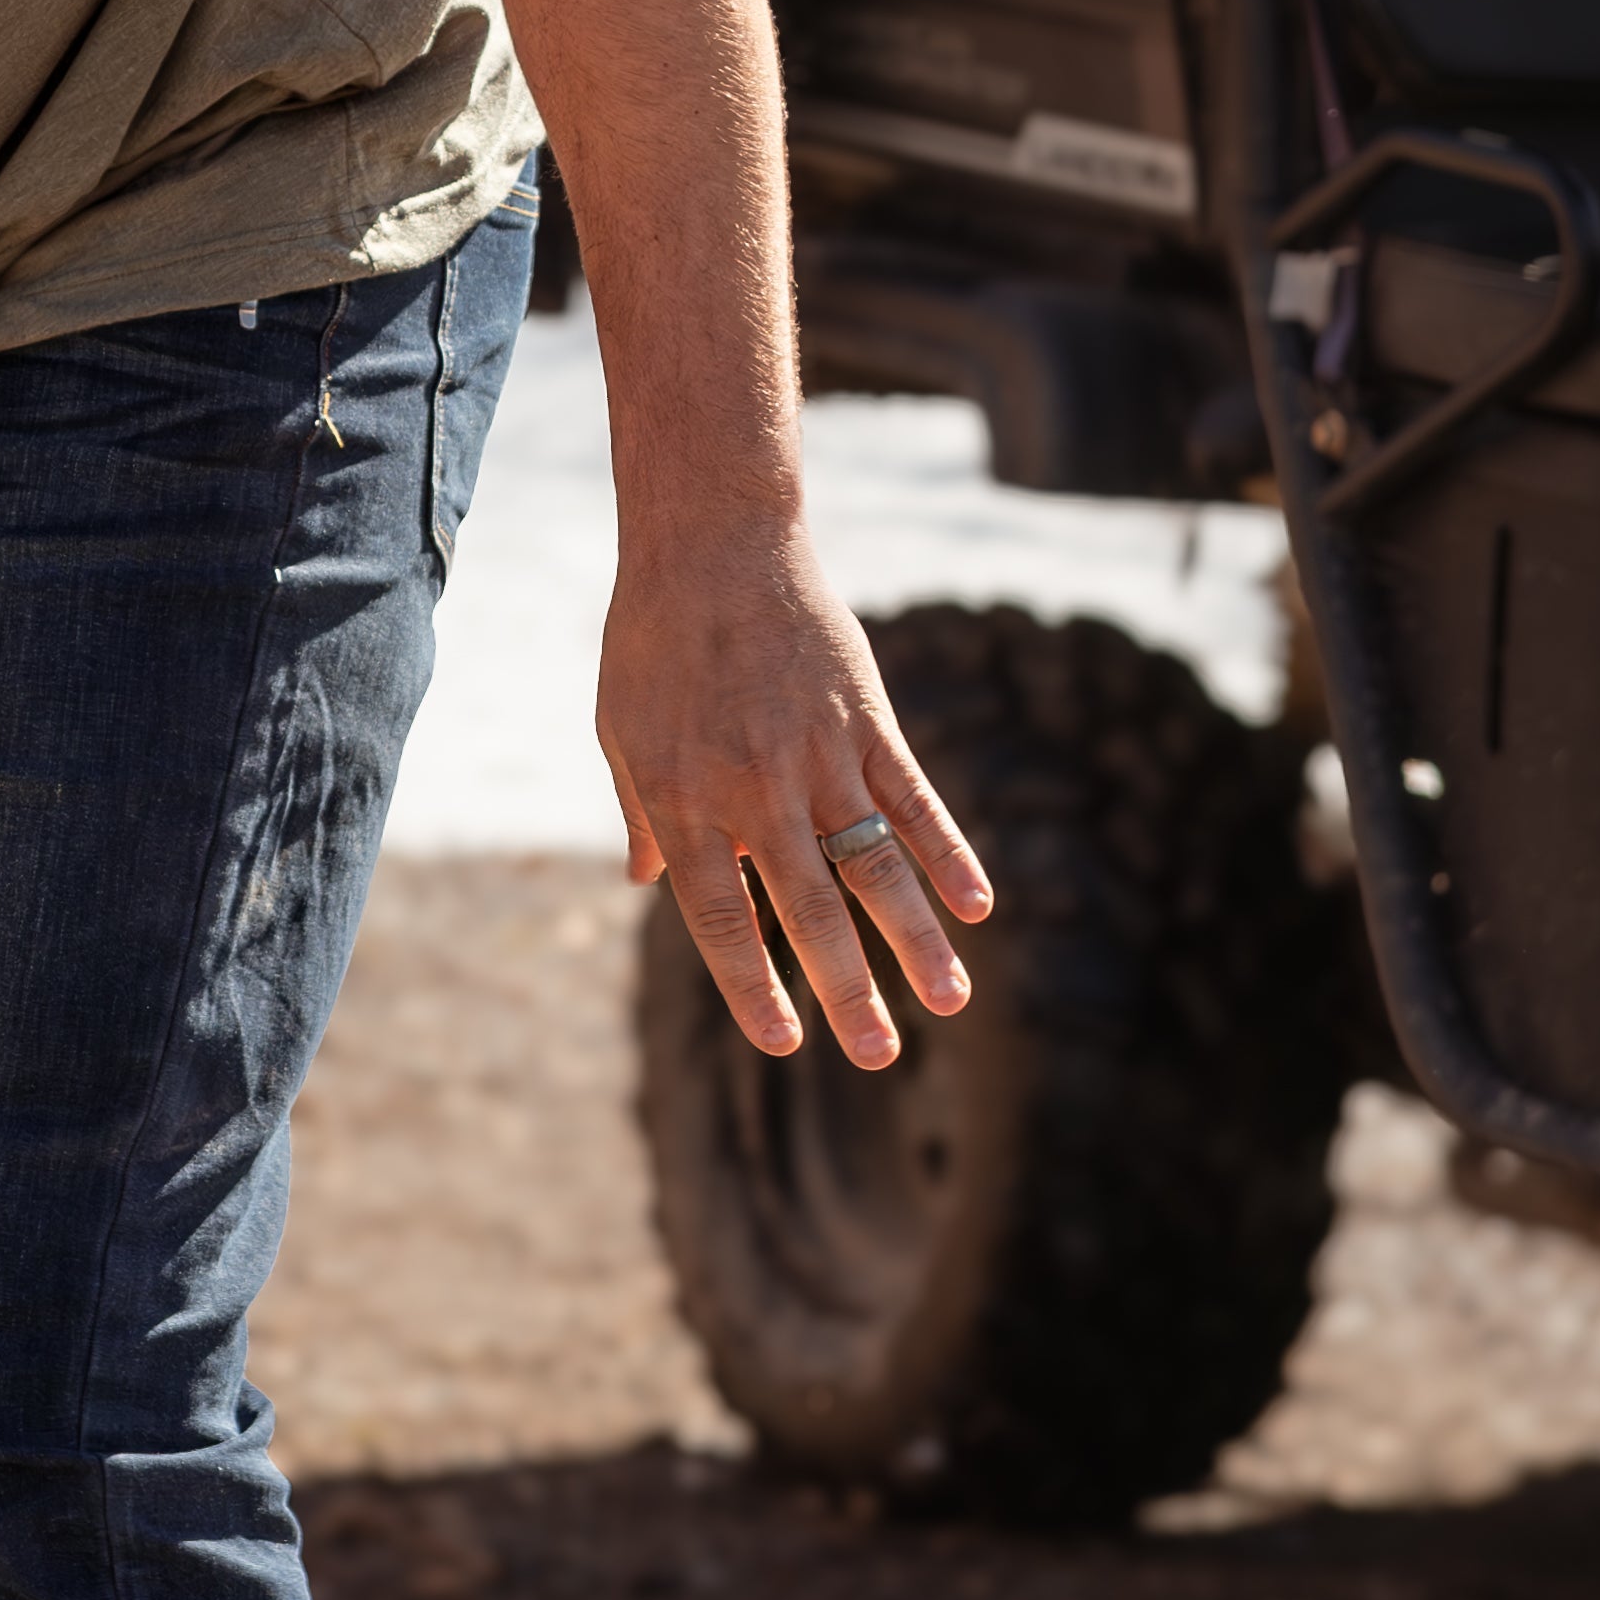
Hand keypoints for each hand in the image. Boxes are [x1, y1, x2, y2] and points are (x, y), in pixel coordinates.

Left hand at [598, 505, 989, 1071]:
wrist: (713, 543)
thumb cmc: (653, 639)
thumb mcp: (622, 729)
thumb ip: (642, 811)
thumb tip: (643, 882)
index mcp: (686, 800)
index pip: (722, 917)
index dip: (753, 984)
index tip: (784, 1043)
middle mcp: (755, 791)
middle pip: (810, 909)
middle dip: (848, 989)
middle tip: (880, 1057)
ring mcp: (819, 756)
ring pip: (875, 865)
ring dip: (916, 939)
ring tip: (949, 1001)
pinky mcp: (867, 721)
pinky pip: (914, 798)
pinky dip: (947, 852)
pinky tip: (977, 905)